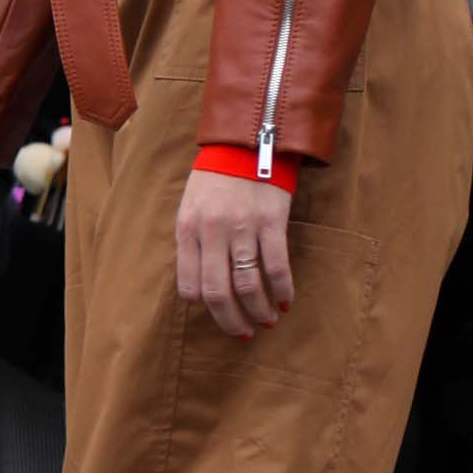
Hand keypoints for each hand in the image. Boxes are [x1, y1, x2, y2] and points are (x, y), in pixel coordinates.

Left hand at [176, 170, 292, 337]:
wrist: (246, 140)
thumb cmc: (216, 177)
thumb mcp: (190, 206)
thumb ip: (192, 242)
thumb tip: (200, 283)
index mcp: (187, 230)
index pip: (191, 286)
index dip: (205, 308)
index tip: (219, 315)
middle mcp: (212, 232)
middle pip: (218, 293)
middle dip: (231, 320)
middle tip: (242, 333)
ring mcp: (242, 228)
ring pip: (248, 285)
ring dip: (258, 311)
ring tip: (266, 321)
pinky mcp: (270, 222)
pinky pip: (276, 267)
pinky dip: (282, 290)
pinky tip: (285, 302)